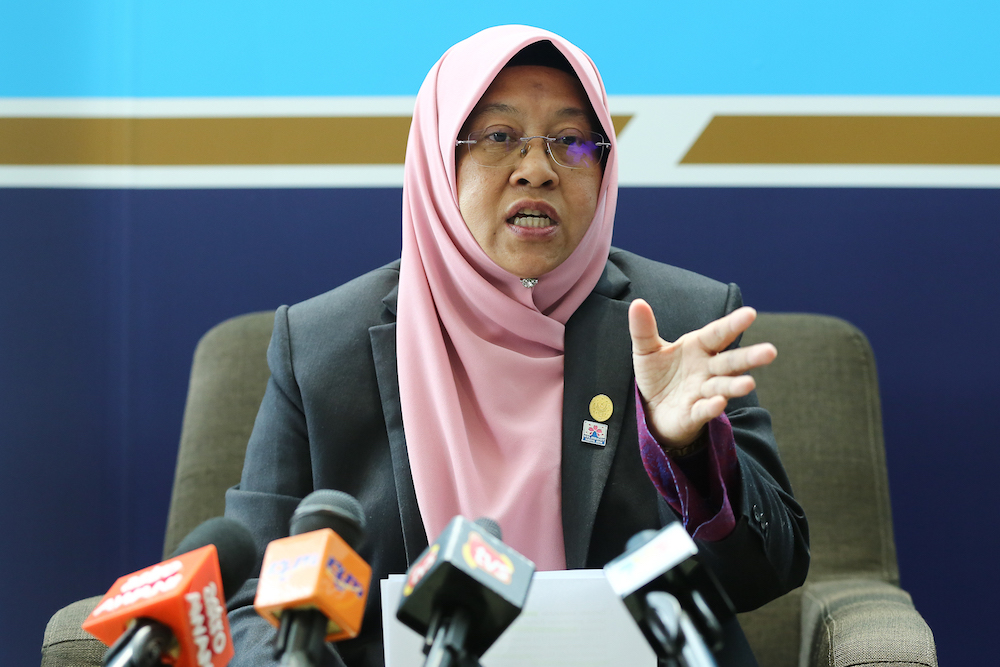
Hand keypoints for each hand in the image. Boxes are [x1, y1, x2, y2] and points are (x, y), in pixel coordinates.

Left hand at [628, 299, 776, 449]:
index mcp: (699, 347)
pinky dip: (711, 407)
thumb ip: (643, 328)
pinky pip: (704, 409)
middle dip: (750, 357)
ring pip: (723, 387)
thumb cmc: (657, 375)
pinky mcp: (694, 414)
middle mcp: (707, 369)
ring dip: (735, 386)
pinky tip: (719, 403)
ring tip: (749, 384)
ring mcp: (703, 392)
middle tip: (771, 351)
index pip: (718, 334)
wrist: (653, 409)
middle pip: (731, 362)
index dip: (733, 324)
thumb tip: (637, 303)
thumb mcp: (646, 350)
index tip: (750, 313)